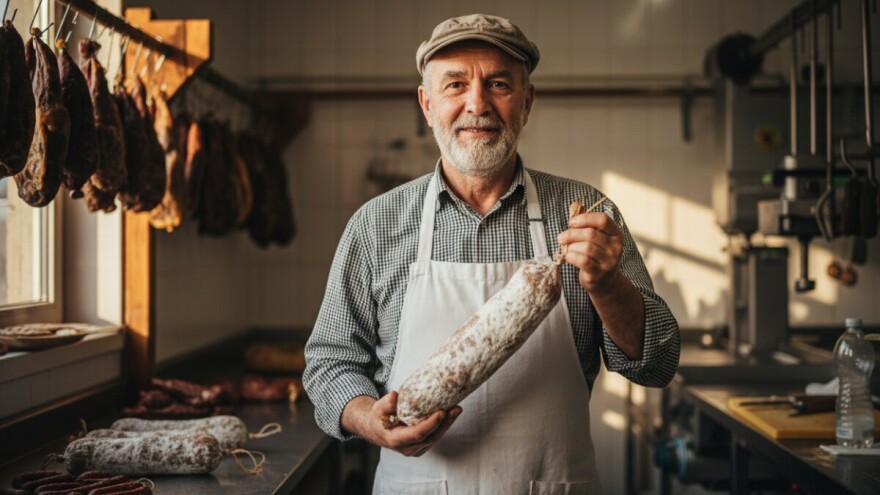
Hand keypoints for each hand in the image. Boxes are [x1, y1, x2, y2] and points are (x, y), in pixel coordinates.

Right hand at [342, 392, 461, 456]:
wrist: (376, 429)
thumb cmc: (378, 417)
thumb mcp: (378, 408)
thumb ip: (386, 403)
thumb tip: (396, 396)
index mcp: (396, 440)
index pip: (417, 434)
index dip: (431, 424)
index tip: (441, 412)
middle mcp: (407, 448)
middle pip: (431, 437)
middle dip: (445, 423)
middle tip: (456, 408)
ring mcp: (415, 449)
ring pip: (435, 438)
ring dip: (447, 424)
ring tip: (457, 409)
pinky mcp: (421, 446)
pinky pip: (434, 437)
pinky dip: (443, 426)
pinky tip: (450, 414)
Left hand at [557, 212, 623, 293]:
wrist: (605, 282)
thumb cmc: (597, 255)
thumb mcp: (596, 238)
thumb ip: (587, 223)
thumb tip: (575, 205)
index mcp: (616, 234)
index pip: (602, 220)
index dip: (584, 218)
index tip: (572, 222)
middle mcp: (616, 247)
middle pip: (591, 234)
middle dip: (572, 234)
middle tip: (561, 237)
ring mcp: (609, 261)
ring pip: (586, 247)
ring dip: (571, 246)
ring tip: (567, 248)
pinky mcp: (599, 273)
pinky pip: (582, 261)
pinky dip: (571, 257)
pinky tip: (568, 257)